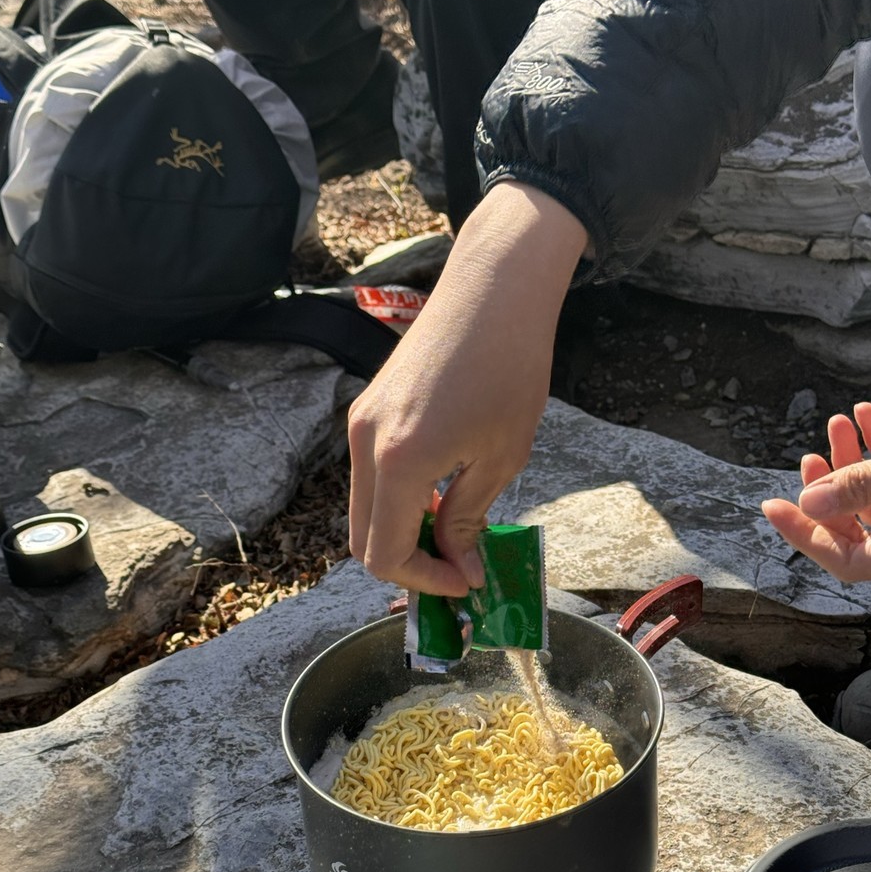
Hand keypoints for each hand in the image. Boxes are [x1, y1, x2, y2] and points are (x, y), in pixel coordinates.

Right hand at [347, 182, 587, 595]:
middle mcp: (365, 445)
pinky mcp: (367, 409)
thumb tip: (459, 566)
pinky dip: (396, 502)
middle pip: (362, 540)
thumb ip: (467, 519)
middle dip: (407, 565)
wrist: (494, 288)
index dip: (425, 581)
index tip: (465, 582)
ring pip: (363, 510)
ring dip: (401, 534)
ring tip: (452, 534)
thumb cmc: (510, 367)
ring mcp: (360, 424)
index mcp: (398, 462)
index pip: (385, 554)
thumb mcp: (501, 457)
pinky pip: (369, 477)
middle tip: (455, 569)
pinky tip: (439, 495)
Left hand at [761, 394, 870, 580]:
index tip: (771, 506)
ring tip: (839, 422)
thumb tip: (809, 506)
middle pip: (862, 531)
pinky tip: (866, 416)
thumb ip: (865, 484)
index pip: (851, 561)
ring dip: (857, 461)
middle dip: (832, 491)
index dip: (807, 536)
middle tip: (806, 459)